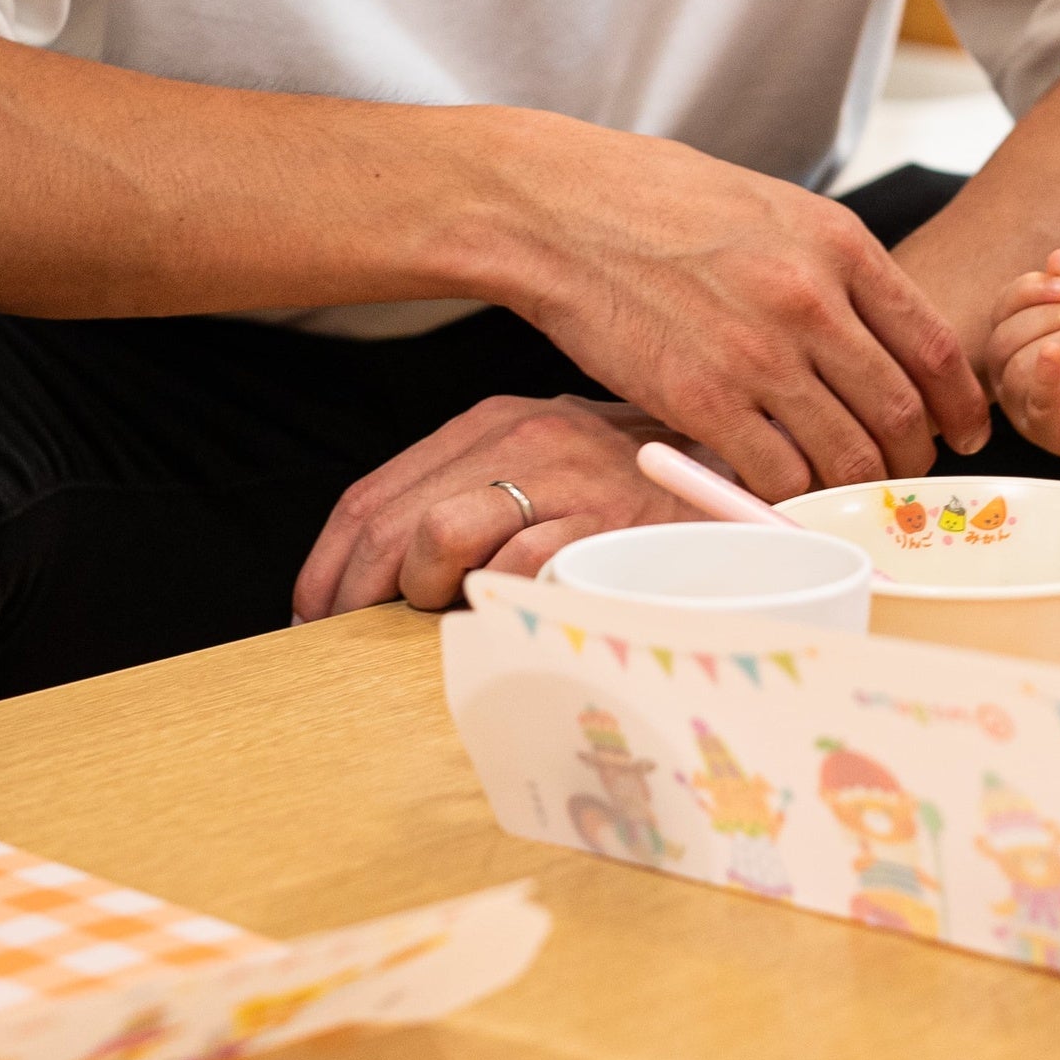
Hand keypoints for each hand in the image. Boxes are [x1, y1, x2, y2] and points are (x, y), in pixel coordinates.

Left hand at [293, 394, 699, 619]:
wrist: (748, 461)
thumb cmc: (638, 479)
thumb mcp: (547, 464)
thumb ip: (476, 494)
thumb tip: (391, 570)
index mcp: (492, 421)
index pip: (373, 493)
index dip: (329, 563)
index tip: (310, 613)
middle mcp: (521, 435)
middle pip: (392, 521)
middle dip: (354, 593)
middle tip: (343, 638)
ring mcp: (564, 474)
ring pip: (441, 538)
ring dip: (429, 590)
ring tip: (454, 606)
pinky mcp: (605, 516)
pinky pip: (516, 567)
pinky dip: (501, 597)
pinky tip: (517, 604)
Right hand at [495, 123, 987, 499]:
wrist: (561, 207)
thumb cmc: (656, 200)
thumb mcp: (771, 206)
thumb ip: (832, 266)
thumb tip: (875, 331)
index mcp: (839, 245)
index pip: (934, 346)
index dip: (960, 404)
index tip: (964, 431)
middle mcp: (813, 301)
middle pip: (900, 413)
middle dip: (912, 458)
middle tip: (902, 473)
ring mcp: (759, 354)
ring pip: (846, 455)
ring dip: (853, 486)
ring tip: (841, 489)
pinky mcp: (702, 398)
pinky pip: (775, 474)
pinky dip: (785, 494)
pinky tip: (776, 489)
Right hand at [990, 249, 1059, 466]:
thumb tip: (1058, 256)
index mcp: (1015, 342)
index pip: (1002, 310)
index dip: (1029, 290)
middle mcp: (1010, 375)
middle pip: (1003, 338)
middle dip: (1047, 315)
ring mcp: (1025, 406)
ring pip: (1017, 366)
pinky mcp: (1048, 429)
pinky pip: (1034, 399)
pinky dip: (1041, 372)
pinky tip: (1054, 353)